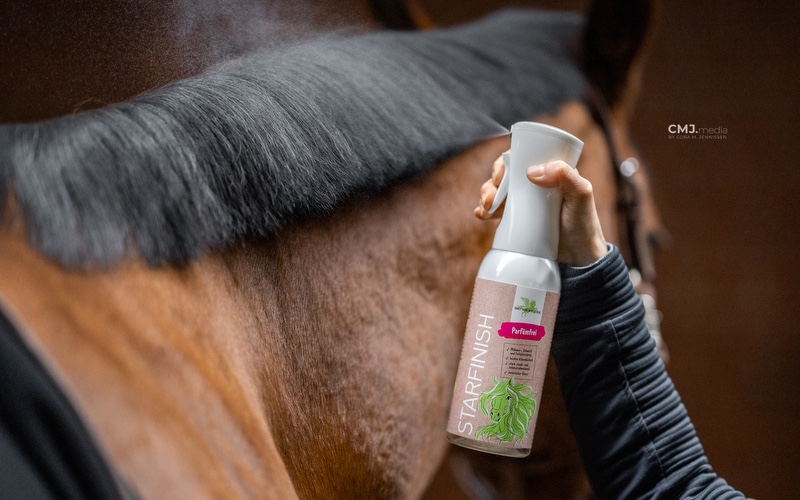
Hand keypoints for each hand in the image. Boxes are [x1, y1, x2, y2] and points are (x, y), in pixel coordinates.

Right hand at [474, 157, 607, 266]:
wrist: (579, 257)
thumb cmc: (584, 222)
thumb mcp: (581, 194)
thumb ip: (565, 175)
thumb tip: (532, 171)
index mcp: (549, 171)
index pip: (522, 158)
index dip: (505, 163)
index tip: (500, 177)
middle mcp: (534, 184)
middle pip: (505, 175)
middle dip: (491, 183)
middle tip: (490, 198)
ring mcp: (523, 202)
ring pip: (497, 191)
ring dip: (486, 196)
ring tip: (485, 209)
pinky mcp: (516, 219)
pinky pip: (496, 210)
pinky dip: (485, 210)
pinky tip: (481, 215)